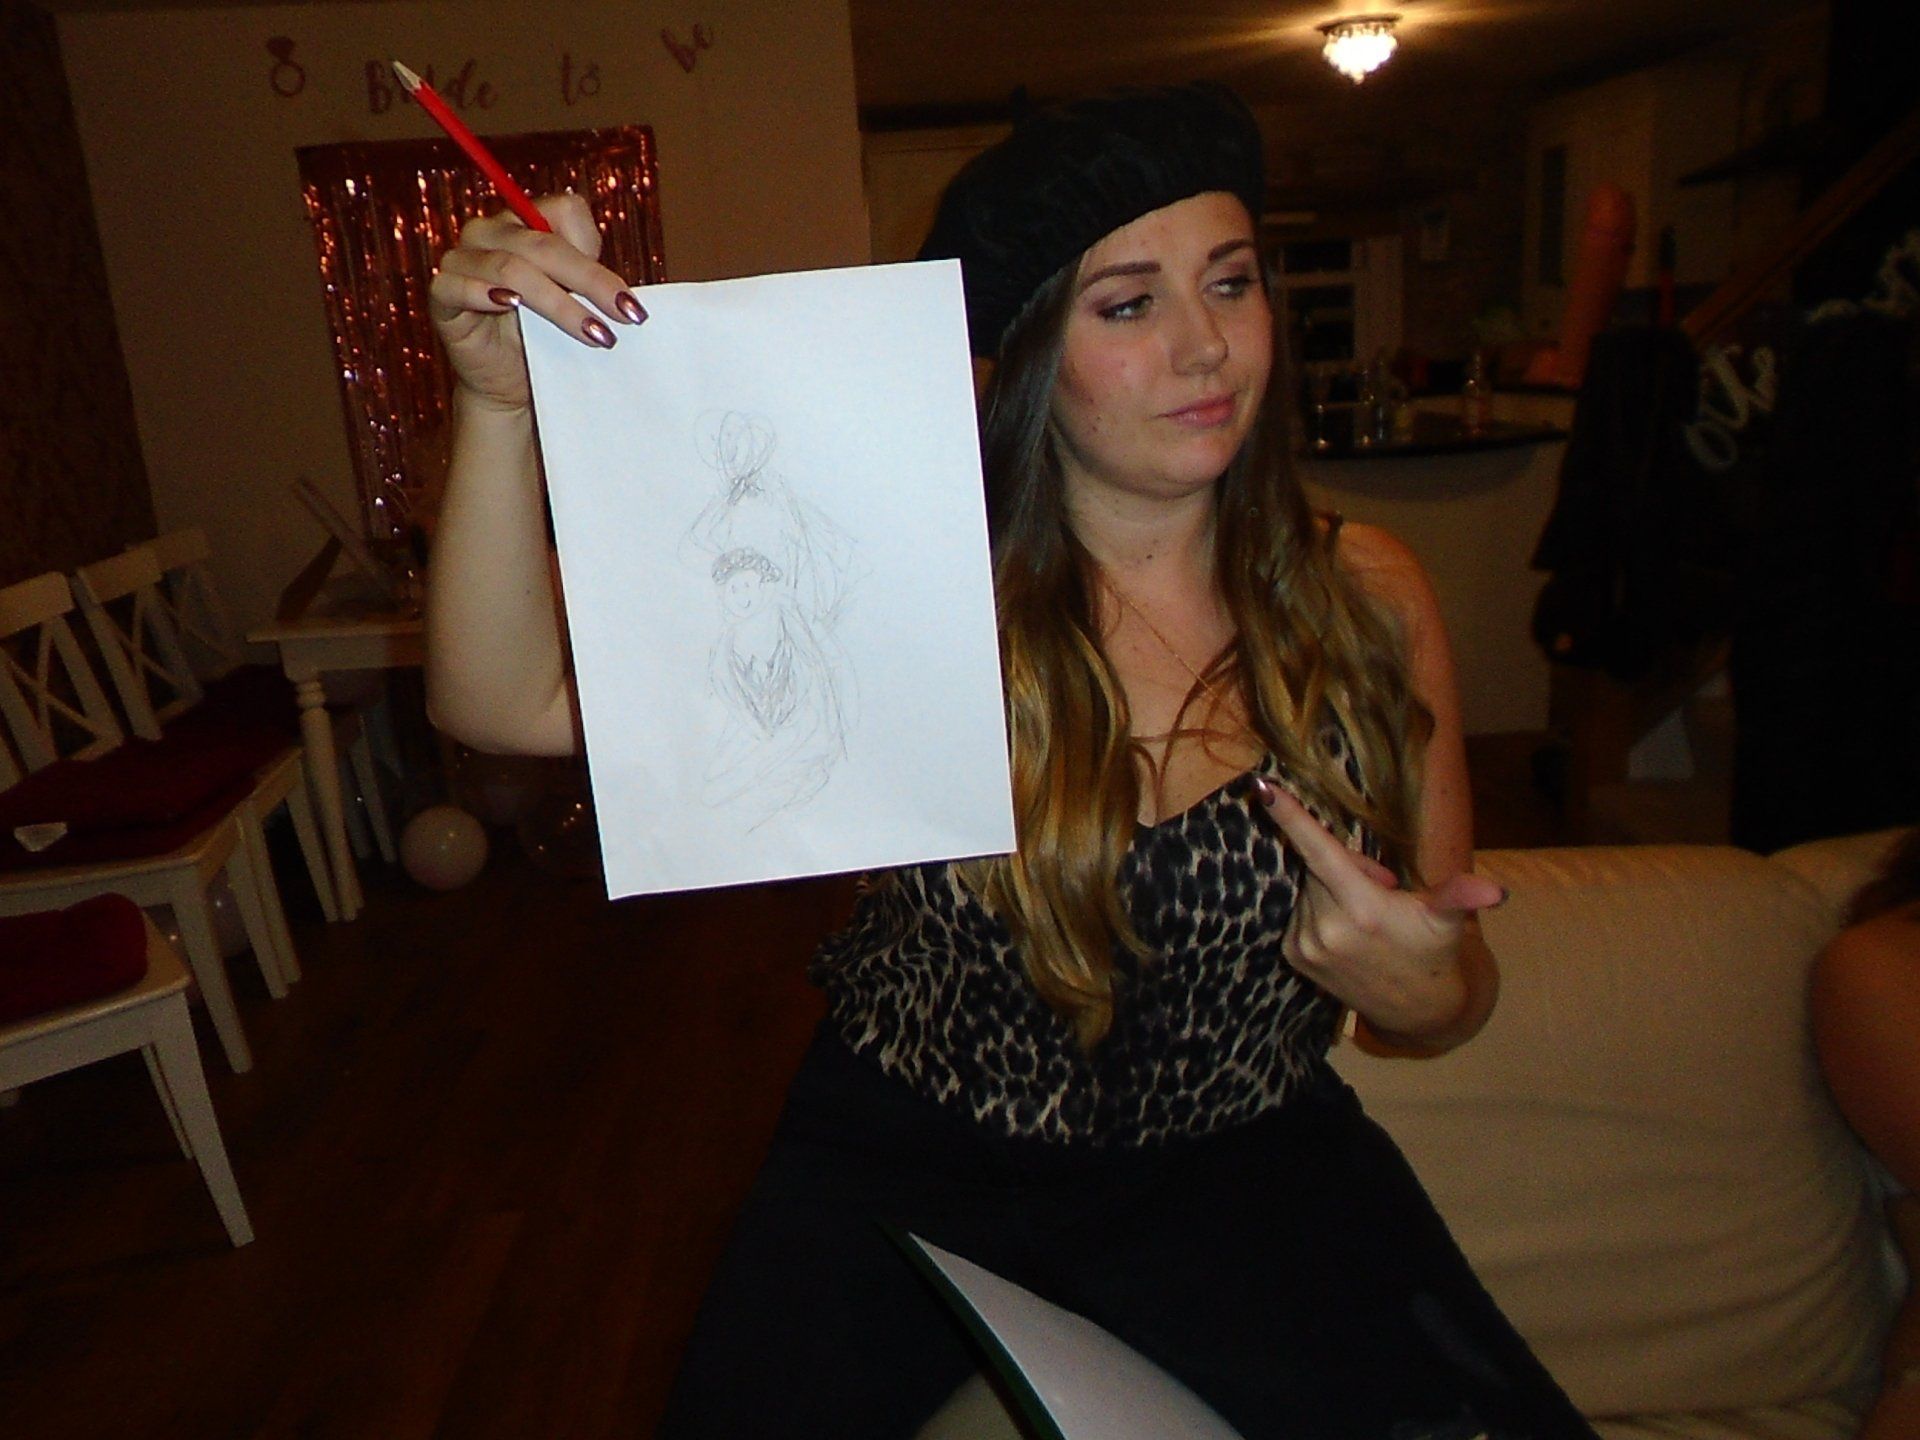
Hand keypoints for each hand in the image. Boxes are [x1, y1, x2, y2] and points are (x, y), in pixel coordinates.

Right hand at [428, 193, 645, 413]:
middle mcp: (492, 232)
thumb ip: (591, 284)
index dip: (596, 251)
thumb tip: (623, 294)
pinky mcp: (442, 293)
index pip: (565, 211)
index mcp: (527, 224)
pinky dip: (487, 293)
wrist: (510, 384)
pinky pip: (459, 285)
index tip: (626, 300)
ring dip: (557, 302)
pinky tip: (512, 306)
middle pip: (544, 244)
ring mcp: (462, 259)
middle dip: (590, 282)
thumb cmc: (546, 339)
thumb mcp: (576, 304)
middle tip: (624, 316)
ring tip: (593, 334)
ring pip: (512, 267)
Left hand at [1254, 776, 1502, 1043]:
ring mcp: (1306, 944)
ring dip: (1332, 889)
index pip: (1319, 853)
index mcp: (1362, 909)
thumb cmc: (1432, 952)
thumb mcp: (1446, 921)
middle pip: (1320, 866)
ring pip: (1309, 887)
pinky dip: (1318, 909)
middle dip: (1346, 866)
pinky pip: (1298, 910)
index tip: (1262, 789)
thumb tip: (1496, 892)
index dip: (1290, 818)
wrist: (1413, 1010)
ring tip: (1366, 915)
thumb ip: (1459, 895)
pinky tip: (1345, 930)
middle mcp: (1326, 927)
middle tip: (1382, 887)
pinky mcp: (1294, 955)